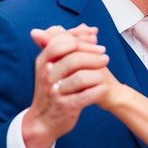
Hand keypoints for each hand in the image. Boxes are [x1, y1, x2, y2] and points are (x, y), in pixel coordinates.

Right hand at [21, 24, 108, 147]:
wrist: (42, 121)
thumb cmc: (51, 89)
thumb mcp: (52, 65)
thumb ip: (68, 44)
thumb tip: (86, 27)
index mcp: (43, 62)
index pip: (61, 42)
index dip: (80, 38)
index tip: (95, 39)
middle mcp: (47, 76)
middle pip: (73, 58)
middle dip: (92, 55)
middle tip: (104, 55)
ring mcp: (56, 93)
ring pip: (80, 77)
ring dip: (97, 72)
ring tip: (105, 70)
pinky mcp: (66, 107)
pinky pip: (86, 96)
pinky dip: (98, 90)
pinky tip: (103, 87)